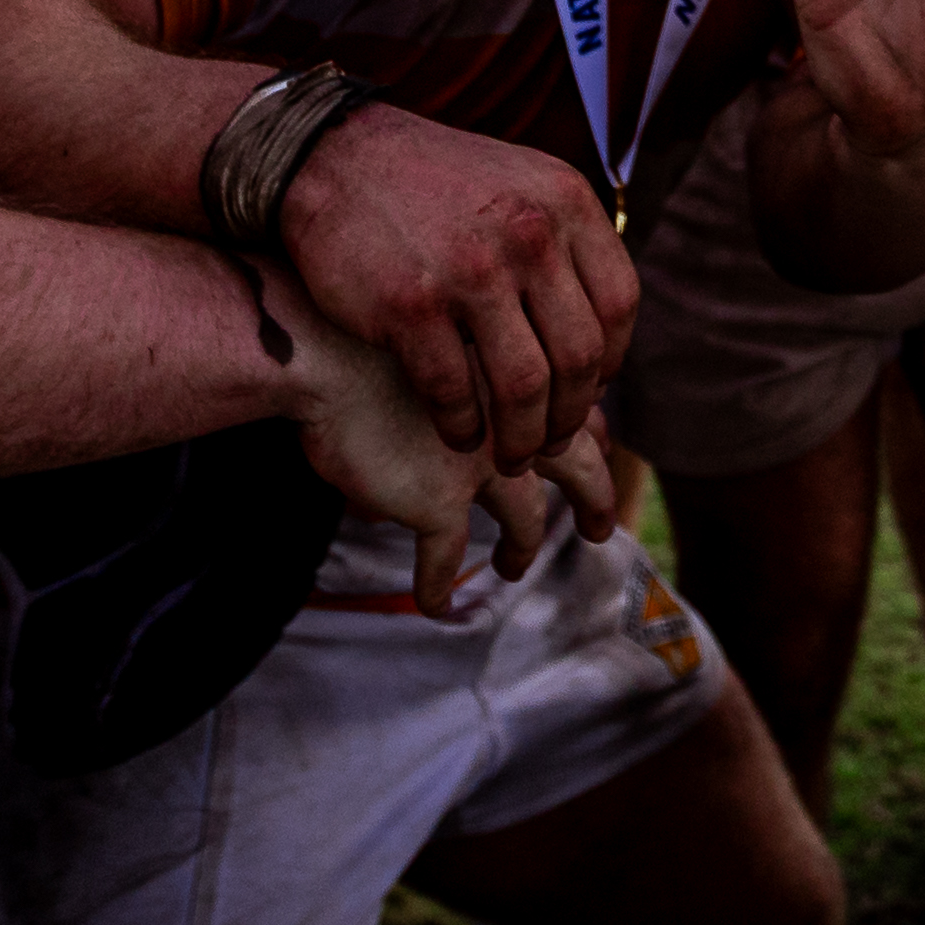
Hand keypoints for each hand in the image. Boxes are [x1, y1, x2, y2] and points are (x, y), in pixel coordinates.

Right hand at [263, 280, 637, 615]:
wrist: (324, 344)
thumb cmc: (372, 319)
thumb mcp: (443, 327)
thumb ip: (469, 361)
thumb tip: (475, 381)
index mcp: (521, 373)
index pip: (576, 409)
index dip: (590, 434)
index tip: (597, 449)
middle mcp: (515, 421)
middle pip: (578, 468)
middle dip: (593, 499)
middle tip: (600, 528)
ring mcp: (480, 468)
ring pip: (524, 522)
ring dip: (520, 548)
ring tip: (510, 567)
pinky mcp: (436, 505)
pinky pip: (444, 561)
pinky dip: (440, 588)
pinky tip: (436, 605)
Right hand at [273, 102, 639, 465]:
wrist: (335, 158)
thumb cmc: (433, 186)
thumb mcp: (520, 186)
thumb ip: (565, 246)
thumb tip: (603, 338)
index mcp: (565, 202)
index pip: (619, 304)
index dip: (611, 361)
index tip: (588, 388)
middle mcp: (528, 233)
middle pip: (578, 356)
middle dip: (569, 415)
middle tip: (551, 441)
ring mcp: (470, 270)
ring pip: (523, 386)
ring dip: (521, 438)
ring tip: (512, 456)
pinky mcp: (411, 306)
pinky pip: (454, 392)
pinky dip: (462, 428)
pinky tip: (459, 435)